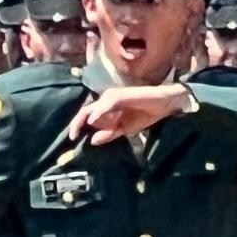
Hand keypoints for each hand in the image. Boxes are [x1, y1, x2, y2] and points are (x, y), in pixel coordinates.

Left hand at [78, 81, 193, 146]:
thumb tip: (93, 140)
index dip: (78, 125)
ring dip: (89, 121)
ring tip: (87, 132)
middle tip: (72, 137)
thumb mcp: (125, 129)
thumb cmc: (147, 113)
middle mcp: (106, 99)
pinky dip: (98, 114)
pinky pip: (105, 106)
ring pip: (93, 109)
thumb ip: (110, 133)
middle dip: (77, 124)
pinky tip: (93, 121)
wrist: (164, 104)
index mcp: (107, 106)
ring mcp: (112, 96)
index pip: (88, 114)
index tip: (73, 138)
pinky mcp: (120, 96)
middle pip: (86, 110)